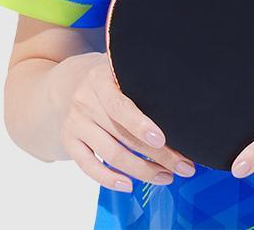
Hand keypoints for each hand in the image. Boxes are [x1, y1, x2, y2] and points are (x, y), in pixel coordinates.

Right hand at [52, 51, 196, 192]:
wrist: (70, 82)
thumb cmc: (109, 77)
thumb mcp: (120, 68)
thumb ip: (141, 81)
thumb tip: (179, 108)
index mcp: (100, 79)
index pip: (120, 106)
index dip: (140, 125)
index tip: (162, 139)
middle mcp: (85, 101)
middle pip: (123, 135)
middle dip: (157, 154)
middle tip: (183, 166)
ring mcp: (75, 123)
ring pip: (111, 154)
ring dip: (142, 170)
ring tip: (166, 176)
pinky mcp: (70, 142)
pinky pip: (88, 167)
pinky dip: (109, 179)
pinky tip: (130, 186)